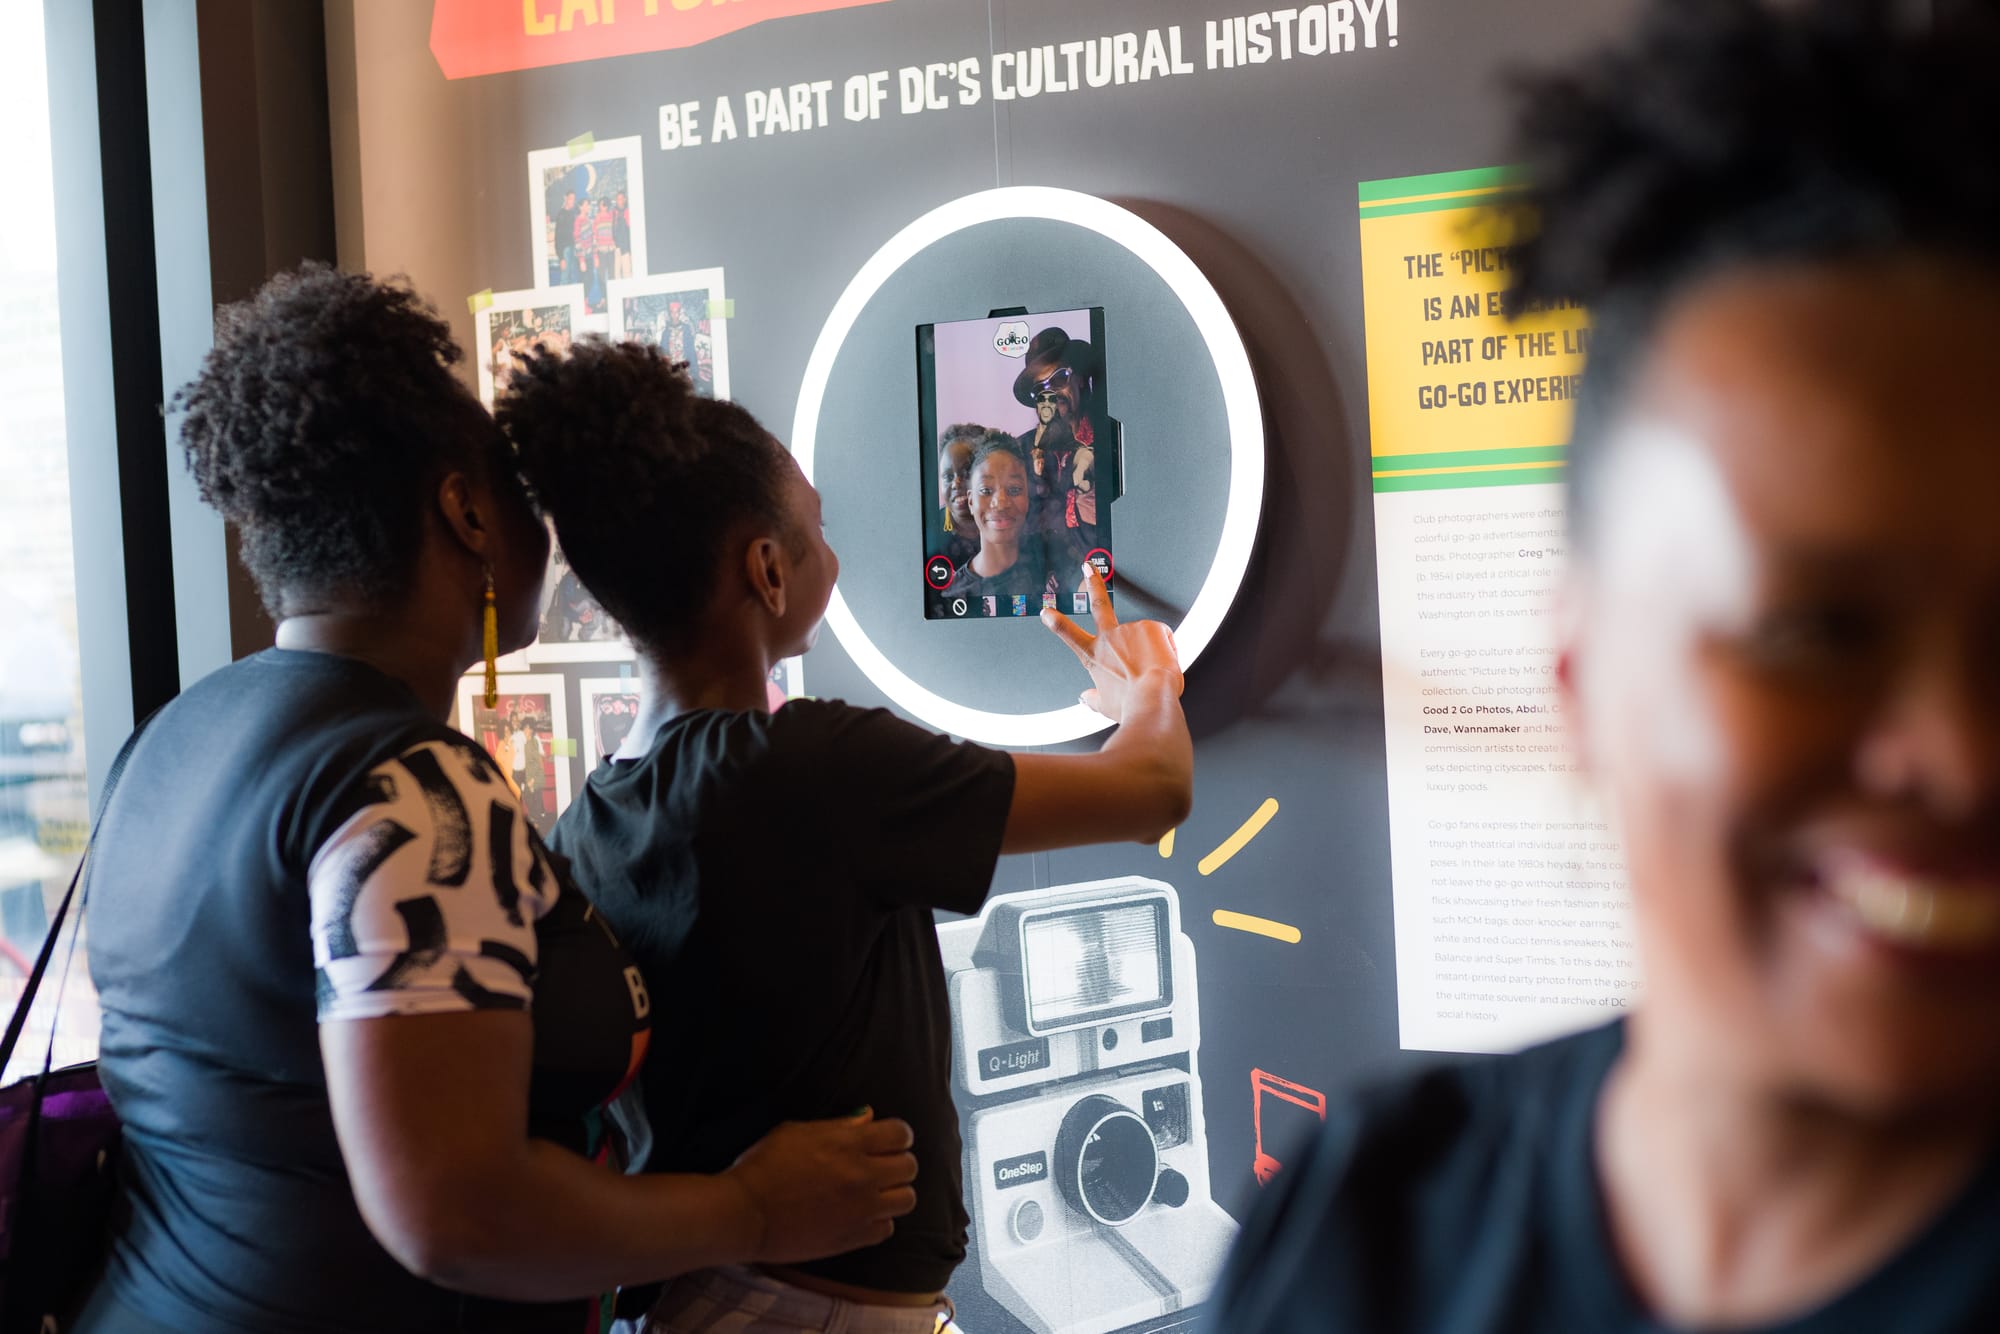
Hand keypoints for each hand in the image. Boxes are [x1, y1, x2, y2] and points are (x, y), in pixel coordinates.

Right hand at [724, 1110, 918, 1263]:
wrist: (746, 1214)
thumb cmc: (763, 1166)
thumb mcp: (796, 1132)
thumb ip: (838, 1126)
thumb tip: (868, 1118)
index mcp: (849, 1144)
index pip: (900, 1134)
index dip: (896, 1135)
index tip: (887, 1140)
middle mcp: (862, 1176)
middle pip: (909, 1166)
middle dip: (898, 1162)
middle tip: (880, 1166)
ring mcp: (861, 1209)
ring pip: (907, 1200)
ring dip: (894, 1193)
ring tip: (874, 1193)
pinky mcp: (853, 1238)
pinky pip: (887, 1229)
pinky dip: (879, 1222)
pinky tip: (860, 1216)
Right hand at [1041, 565, 1182, 720]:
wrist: (1151, 698)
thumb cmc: (1129, 705)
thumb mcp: (1106, 705)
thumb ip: (1094, 699)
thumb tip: (1084, 699)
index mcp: (1094, 657)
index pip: (1069, 636)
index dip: (1056, 622)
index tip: (1046, 611)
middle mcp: (1109, 639)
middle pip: (1099, 605)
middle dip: (1092, 584)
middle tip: (1087, 567)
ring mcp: (1130, 630)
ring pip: (1147, 638)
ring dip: (1154, 652)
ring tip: (1154, 672)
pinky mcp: (1151, 626)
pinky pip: (1164, 637)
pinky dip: (1168, 650)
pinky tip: (1164, 663)